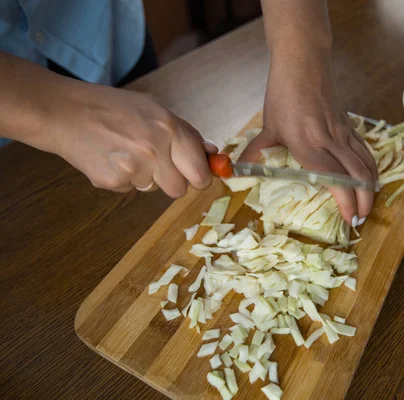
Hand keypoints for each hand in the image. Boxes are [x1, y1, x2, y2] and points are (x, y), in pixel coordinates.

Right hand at [46, 84, 216, 197]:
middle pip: (179, 190)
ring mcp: (132, 169)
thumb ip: (187, 133)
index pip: (200, 173)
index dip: (201, 177)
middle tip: (162, 165)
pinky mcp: (112, 182)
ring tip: (128, 152)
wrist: (65, 112)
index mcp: (169, 129)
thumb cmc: (114, 107)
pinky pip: (131, 189)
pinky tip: (112, 157)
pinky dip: (125, 178)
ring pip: (154, 189)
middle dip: (175, 181)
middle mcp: (154, 151)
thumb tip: (213, 153)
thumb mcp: (156, 109)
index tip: (198, 175)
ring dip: (148, 176)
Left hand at [239, 52, 377, 223]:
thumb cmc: (284, 92)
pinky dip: (371, 168)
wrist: (304, 61)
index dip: (345, 201)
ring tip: (368, 205)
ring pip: (366, 163)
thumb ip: (258, 150)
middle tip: (360, 220)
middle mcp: (331, 140)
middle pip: (357, 176)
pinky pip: (365, 150)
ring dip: (371, 187)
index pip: (334, 179)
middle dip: (363, 201)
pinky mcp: (349, 125)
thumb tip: (236, 170)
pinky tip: (370, 179)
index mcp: (309, 144)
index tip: (347, 219)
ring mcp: (343, 132)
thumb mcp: (269, 124)